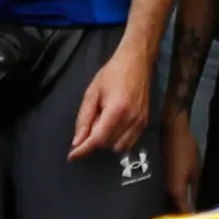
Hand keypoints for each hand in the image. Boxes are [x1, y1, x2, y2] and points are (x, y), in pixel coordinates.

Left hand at [69, 38, 154, 160]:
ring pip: (118, 147)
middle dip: (95, 137)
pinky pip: (129, 143)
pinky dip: (118, 139)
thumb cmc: (112, 74)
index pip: (98, 139)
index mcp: (116, 110)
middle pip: (106, 144)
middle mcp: (131, 120)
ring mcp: (140, 123)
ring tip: (105, 120)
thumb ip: (84, 119)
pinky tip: (114, 124)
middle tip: (94, 118)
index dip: (83, 150)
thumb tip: (77, 142)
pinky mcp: (145, 123)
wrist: (137, 62)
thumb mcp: (92, 93)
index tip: (72, 157)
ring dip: (107, 140)